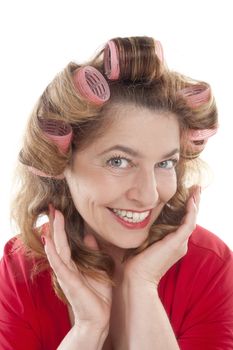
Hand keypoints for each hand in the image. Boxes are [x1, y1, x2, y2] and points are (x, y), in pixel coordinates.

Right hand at [42, 208, 111, 331]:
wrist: (98, 317)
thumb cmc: (97, 294)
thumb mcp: (98, 267)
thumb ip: (92, 252)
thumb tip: (89, 236)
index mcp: (74, 263)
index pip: (66, 241)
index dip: (63, 227)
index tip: (60, 211)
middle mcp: (67, 267)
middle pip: (60, 242)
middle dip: (56, 225)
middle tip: (53, 208)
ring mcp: (66, 274)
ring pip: (58, 250)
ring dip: (54, 234)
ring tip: (51, 219)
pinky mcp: (68, 282)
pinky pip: (59, 265)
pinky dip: (53, 253)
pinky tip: (49, 242)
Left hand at [123, 186, 200, 287]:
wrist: (135, 278)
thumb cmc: (133, 262)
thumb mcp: (138, 240)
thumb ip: (138, 230)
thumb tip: (128, 216)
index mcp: (171, 243)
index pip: (181, 221)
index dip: (184, 207)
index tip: (184, 193)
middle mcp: (179, 243)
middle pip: (189, 218)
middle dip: (193, 202)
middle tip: (195, 187)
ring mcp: (179, 243)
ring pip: (191, 219)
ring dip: (195, 203)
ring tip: (197, 189)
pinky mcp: (177, 243)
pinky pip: (188, 223)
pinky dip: (191, 211)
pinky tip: (191, 200)